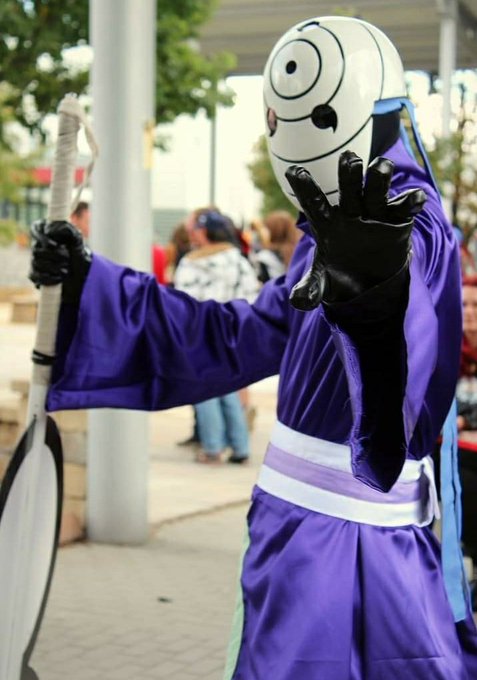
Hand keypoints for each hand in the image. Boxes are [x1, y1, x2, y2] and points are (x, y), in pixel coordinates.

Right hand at [29, 219, 91, 303]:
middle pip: (36, 251)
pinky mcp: (34, 273)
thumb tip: (49, 231)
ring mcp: (34, 259)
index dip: (43, 239)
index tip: (55, 244)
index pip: (35, 230)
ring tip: (66, 269)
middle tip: (67, 257)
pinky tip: (59, 277)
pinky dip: (49, 278)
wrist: (79, 266)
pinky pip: (35, 277)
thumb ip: (66, 229)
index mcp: (42, 231)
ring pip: (36, 264)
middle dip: (54, 256)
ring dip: (54, 267)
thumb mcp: (76, 236)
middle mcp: (36, 245)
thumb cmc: (75, 247)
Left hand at [286, 152, 426, 310]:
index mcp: (327, 223)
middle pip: (349, 189)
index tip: (294, 172)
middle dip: (349, 174)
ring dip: (379, 177)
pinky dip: (411, 201)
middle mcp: (351, 213)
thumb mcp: (323, 284)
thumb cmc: (341, 273)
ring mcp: (375, 213)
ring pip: (376, 189)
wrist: (370, 281)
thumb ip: (310, 289)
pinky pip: (404, 207)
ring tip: (381, 166)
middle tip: (349, 158)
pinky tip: (416, 199)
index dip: (305, 188)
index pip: (314, 203)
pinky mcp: (397, 220)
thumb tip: (297, 302)